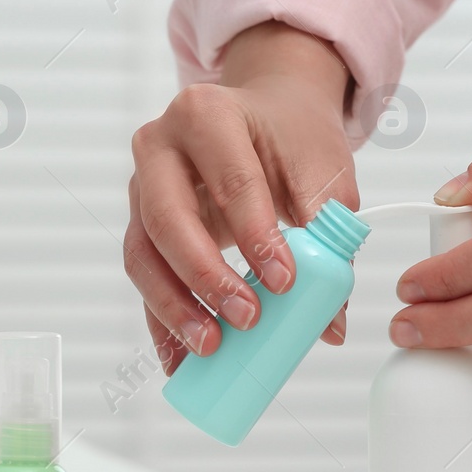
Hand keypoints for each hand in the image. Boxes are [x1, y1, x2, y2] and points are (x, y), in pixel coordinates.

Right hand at [126, 22, 358, 373]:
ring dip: (173, 307)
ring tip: (210, 347)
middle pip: (168, 218)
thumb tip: (328, 323)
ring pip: (143, 254)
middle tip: (245, 318)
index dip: (257, 235)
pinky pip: (144, 278)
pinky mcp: (140, 226)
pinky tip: (178, 359)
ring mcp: (141, 188)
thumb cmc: (290, 136)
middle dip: (205, 277)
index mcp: (206, 115)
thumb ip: (330, 238)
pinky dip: (160, 321)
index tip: (285, 282)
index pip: (232, 180)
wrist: (265, 112)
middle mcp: (159, 147)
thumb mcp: (321, 169)